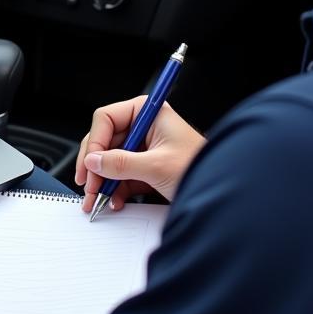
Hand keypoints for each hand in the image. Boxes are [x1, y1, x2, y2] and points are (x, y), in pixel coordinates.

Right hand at [74, 96, 205, 212]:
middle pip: (105, 141)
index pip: (107, 118)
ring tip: (97, 200)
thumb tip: (94, 162)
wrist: (223, 193)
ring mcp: (145, 147)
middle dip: (96, 166)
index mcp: (148, 112)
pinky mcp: (147, 166)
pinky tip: (115, 201)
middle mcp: (144, 126)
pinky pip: (122, 175)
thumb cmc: (200, 168)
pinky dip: (116, 189)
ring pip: (111, 161)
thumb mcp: (156, 166)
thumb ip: (121, 163)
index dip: (95, 142)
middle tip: (89, 186)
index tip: (90, 164)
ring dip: (102, 182)